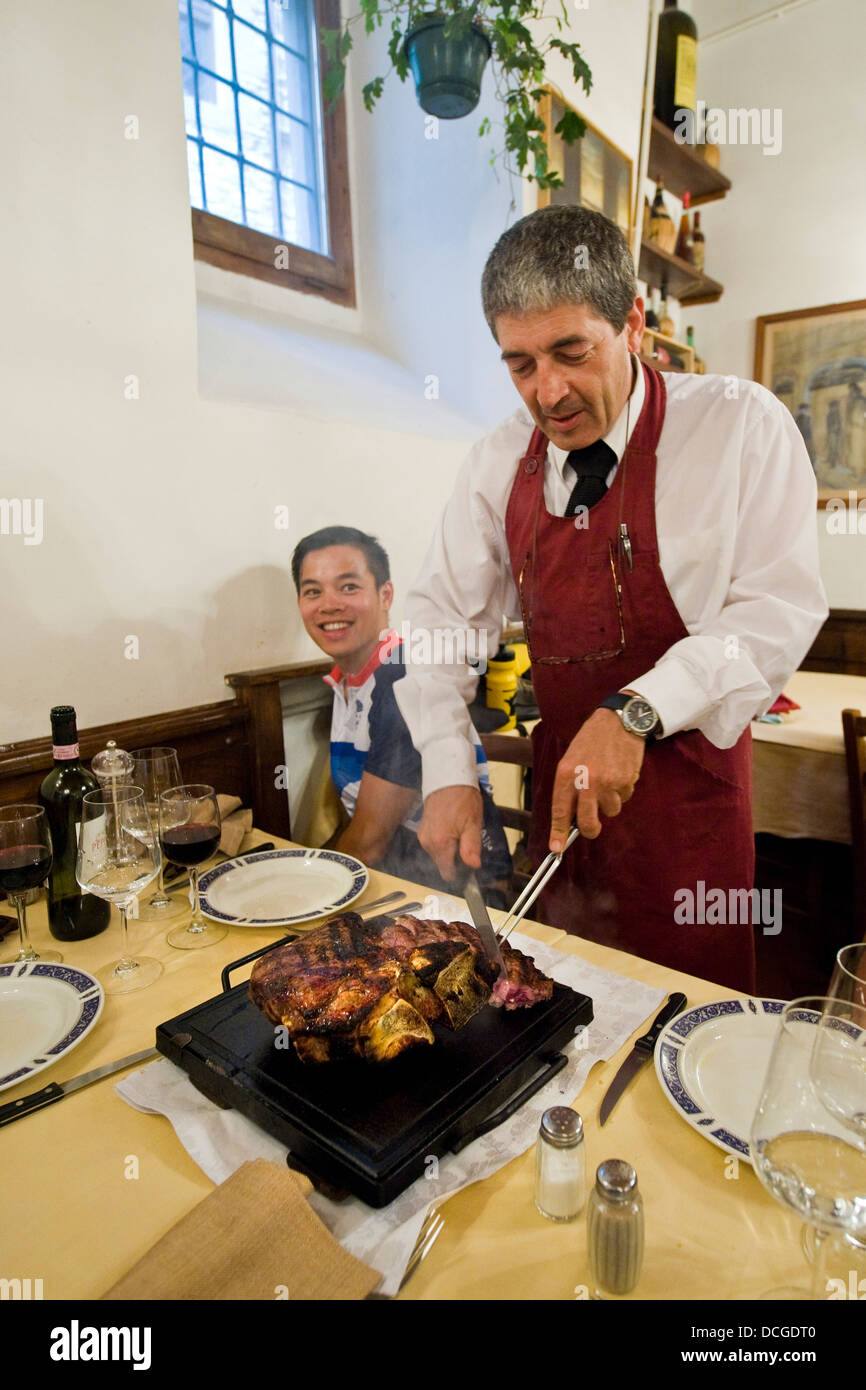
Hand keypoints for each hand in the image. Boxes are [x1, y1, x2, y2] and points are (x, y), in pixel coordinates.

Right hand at [418, 785, 482, 881]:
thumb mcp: (473, 823)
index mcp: (440, 843)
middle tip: (467, 843)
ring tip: (460, 833)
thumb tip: (473, 866)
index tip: (469, 865)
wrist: (447, 779)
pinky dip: (443, 842)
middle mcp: (427, 843)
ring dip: (450, 850)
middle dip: (455, 859)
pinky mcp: (422, 830)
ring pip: (438, 855)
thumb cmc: (462, 799)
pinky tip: (452, 829)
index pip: (448, 872)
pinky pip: (433, 845)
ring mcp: (423, 836)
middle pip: (443, 864)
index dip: (460, 873)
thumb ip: (471, 847)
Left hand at [549, 708, 645, 849]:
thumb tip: (570, 817)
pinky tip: (618, 773)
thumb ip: (568, 787)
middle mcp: (586, 781)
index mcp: (566, 774)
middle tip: (591, 827)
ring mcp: (608, 783)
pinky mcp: (626, 782)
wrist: (617, 721)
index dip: (558, 832)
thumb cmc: (590, 740)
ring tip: (607, 780)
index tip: (556, 848)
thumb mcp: (570, 759)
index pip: (560, 811)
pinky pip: (624, 798)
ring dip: (609, 802)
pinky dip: (622, 791)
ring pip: (610, 811)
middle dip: (590, 829)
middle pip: (588, 822)